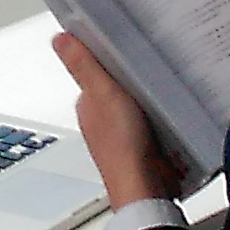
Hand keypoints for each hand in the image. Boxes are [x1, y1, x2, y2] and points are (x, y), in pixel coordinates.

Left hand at [54, 32, 187, 211]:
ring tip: (162, 82)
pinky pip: (153, 121)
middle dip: (133, 75)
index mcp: (87, 104)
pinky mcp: (143, 146)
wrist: (146, 191)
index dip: (109, 55)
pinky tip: (169, 109)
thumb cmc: (122, 150)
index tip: (124, 41)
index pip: (95, 70)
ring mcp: (122, 133)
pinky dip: (161, 114)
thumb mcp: (104, 95)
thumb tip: (60, 39)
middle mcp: (102, 119)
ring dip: (148, 95)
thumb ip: (84, 66)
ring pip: (136, 103)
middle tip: (150, 61)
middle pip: (118, 86)